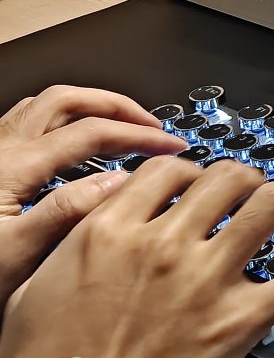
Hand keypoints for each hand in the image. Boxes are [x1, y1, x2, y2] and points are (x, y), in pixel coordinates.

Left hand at [0, 86, 186, 313]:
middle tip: (152, 124)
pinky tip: (73, 149)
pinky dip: (61, 123)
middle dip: (116, 106)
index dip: (139, 135)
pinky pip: (27, 125)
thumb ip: (67, 214)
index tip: (173, 145)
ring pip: (43, 107)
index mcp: (11, 168)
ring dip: (87, 107)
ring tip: (119, 125)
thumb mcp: (15, 256)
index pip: (91, 132)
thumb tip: (119, 181)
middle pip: (66, 100)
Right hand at [0, 158, 273, 357]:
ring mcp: (207, 279)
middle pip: (222, 179)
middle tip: (250, 190)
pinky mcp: (241, 320)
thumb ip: (68, 240)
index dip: (188, 174)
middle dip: (241, 179)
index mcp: (111, 231)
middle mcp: (165, 243)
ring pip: (267, 209)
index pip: (167, 173)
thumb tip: (89, 213)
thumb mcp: (32, 288)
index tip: (196, 185)